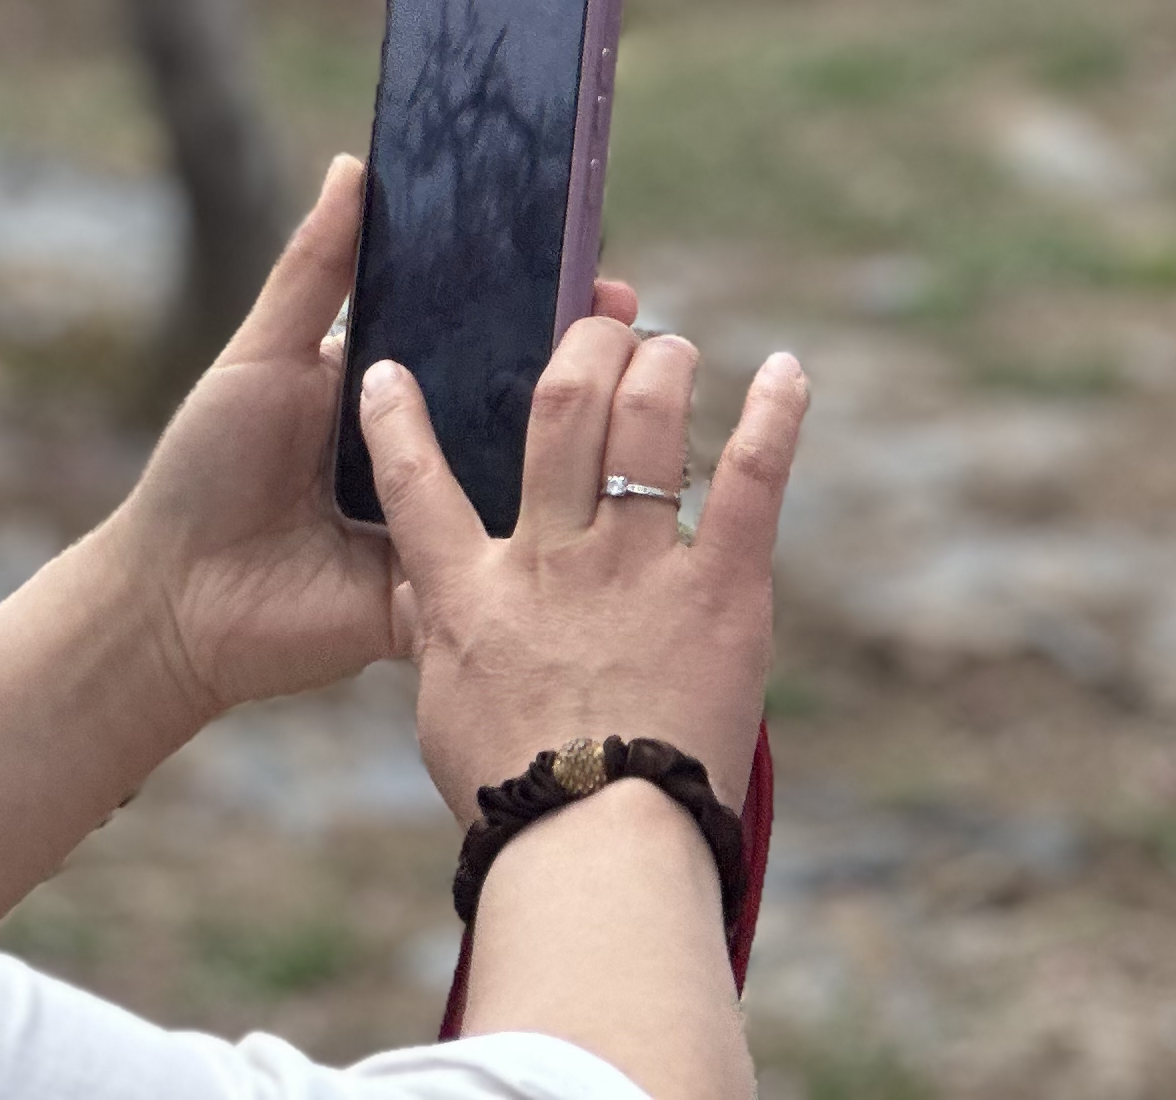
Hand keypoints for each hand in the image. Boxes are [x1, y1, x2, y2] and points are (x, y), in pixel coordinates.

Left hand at [97, 156, 640, 728]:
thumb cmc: (204, 468)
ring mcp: (440, 523)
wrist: (173, 599)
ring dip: (579, 446)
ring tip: (634, 397)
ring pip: (523, 480)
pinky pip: (502, 565)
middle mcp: (424, 451)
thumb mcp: (261, 355)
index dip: (533, 301)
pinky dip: (545, 540)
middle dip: (578, 365)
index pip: (477, 334)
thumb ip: (313, 267)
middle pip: (514, 402)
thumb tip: (357, 165)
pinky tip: (597, 503)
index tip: (593, 267)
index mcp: (389, 390)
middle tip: (629, 324)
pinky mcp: (443, 592)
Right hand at [359, 314, 804, 813]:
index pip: (414, 483)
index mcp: (473, 592)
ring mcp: (638, 568)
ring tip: (672, 346)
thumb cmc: (514, 796)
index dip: (394, 418)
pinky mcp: (721, 592)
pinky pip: (751, 481)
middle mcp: (553, 559)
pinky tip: (788, 372)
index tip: (386, 368)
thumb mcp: (444, 711)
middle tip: (601, 330)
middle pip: (560, 413)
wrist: (595, 844)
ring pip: (648, 423)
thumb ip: (440, 638)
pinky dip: (773, 417)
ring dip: (663, 366)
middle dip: (581, 350)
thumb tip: (428, 598)